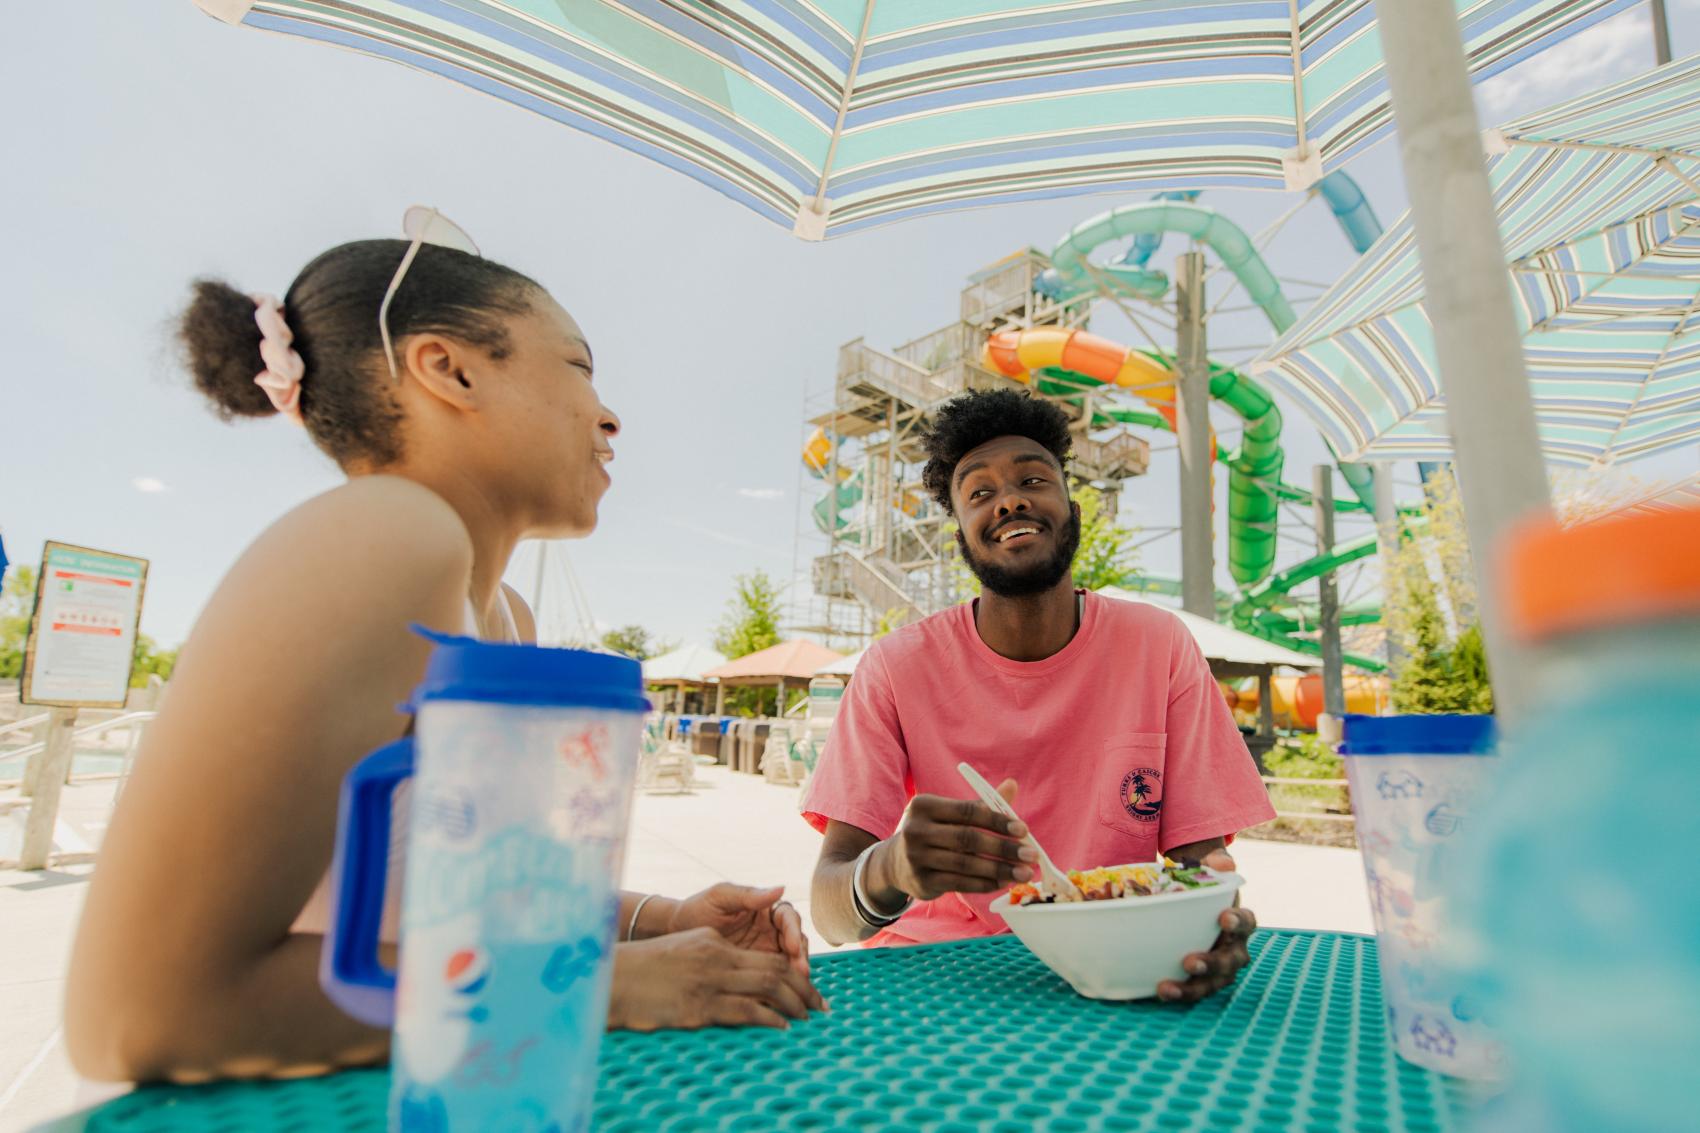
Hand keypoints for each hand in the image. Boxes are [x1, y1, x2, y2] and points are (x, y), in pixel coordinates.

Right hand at [607, 927, 826, 1031]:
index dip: (793, 970)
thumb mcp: (684, 949)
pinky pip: (744, 1010)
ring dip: (792, 1004)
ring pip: (765, 988)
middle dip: (802, 988)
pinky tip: (780, 1025)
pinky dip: (768, 1018)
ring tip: (807, 1016)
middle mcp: (716, 957)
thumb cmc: (645, 969)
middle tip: (820, 1005)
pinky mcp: (699, 1007)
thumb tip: (737, 969)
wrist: (612, 980)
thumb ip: (714, 953)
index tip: (808, 986)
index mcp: (714, 943)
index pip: (764, 955)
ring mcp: (708, 982)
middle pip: (773, 969)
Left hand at [668, 883, 813, 980]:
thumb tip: (781, 888)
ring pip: (789, 963)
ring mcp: (764, 952)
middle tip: (800, 972)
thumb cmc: (697, 908)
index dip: (794, 931)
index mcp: (764, 909)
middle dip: (800, 956)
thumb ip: (748, 895)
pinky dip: (780, 988)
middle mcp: (770, 930)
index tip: (793, 946)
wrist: (674, 933)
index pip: (788, 918)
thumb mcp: (721, 897)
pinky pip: (773, 979)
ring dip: (795, 974)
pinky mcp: (755, 971)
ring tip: (795, 988)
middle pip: (795, 942)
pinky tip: (780, 998)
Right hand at [871, 779, 1035, 905]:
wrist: (895, 862)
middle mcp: (916, 830)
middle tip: (1031, 855)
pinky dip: (985, 883)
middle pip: (968, 839)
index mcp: (924, 805)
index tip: (1023, 830)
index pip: (968, 811)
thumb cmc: (934, 831)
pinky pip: (960, 883)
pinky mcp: (921, 881)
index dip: (997, 820)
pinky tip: (1003, 882)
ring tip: (1024, 873)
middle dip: (1004, 848)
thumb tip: (1012, 785)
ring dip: (999, 870)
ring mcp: (916, 857)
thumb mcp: (951, 814)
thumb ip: (981, 803)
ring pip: (966, 864)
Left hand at [1156, 849, 1256, 1003]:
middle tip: (1190, 962)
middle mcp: (1234, 948)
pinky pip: (1193, 990)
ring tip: (1167, 988)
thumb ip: (1215, 864)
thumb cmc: (1203, 887)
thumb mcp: (1208, 871)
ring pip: (1212, 983)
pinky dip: (1178, 993)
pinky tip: (1159, 991)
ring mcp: (1218, 968)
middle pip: (1230, 961)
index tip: (1224, 918)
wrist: (1189, 903)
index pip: (1247, 921)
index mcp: (1239, 921)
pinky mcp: (1199, 979)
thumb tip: (1224, 862)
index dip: (1239, 921)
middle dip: (1212, 964)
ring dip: (1192, 988)